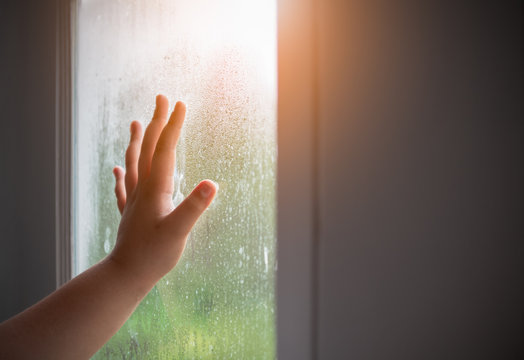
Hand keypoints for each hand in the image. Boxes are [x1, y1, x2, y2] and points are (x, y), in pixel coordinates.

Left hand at [110, 95, 216, 289]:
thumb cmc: (154, 255)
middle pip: (149, 149)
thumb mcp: (179, 232)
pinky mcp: (130, 213)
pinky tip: (116, 169)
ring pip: (133, 163)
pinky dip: (121, 174)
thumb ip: (194, 207)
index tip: (180, 104)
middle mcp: (143, 189)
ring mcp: (134, 200)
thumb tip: (212, 183)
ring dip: (137, 141)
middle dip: (157, 122)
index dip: (174, 126)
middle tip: (161, 99)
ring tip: (136, 123)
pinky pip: (124, 187)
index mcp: (156, 189)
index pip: (166, 150)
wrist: (125, 275)